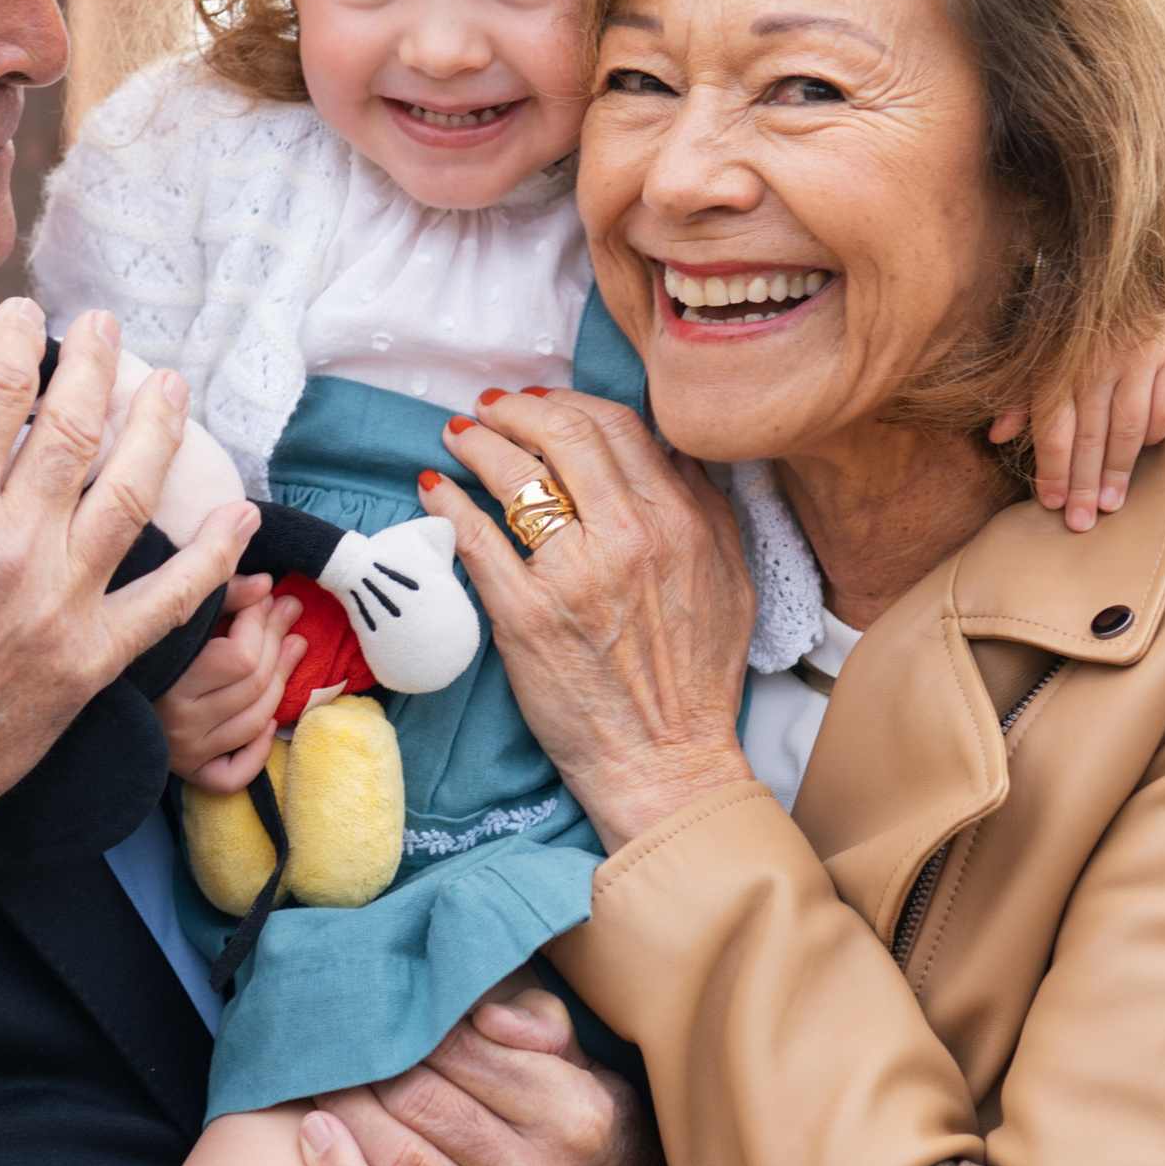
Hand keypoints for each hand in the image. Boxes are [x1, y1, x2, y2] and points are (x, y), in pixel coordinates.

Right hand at [0, 301, 253, 945]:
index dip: (17, 339)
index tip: (26, 316)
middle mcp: (9, 547)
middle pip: (73, 426)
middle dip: (94, 362)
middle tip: (105, 329)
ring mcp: (60, 604)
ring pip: (133, 491)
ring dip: (160, 429)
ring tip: (171, 388)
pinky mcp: (91, 661)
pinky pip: (170, 600)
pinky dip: (212, 557)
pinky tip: (238, 516)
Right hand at [155, 573, 301, 788]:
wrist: (95, 696)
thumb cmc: (139, 642)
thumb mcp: (174, 610)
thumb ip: (220, 595)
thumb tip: (266, 585)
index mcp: (167, 679)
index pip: (240, 656)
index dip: (261, 621)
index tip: (265, 595)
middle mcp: (176, 721)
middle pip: (253, 685)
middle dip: (277, 642)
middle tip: (288, 613)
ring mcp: (185, 750)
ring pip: (255, 722)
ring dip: (282, 682)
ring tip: (293, 647)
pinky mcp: (190, 772)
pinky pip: (234, 774)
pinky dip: (258, 750)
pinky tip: (269, 722)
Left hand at [297, 979, 668, 1165]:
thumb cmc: (588, 1134)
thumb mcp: (589, 1069)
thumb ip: (540, 1026)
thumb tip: (479, 1012)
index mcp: (575, 1115)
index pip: (466, 1054)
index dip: (413, 1031)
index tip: (382, 1017)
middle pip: (424, 1106)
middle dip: (371, 1070)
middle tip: (339, 1046)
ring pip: (402, 1163)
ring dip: (346, 1115)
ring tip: (320, 1082)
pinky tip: (314, 1138)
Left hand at [420, 388, 757, 851]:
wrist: (666, 762)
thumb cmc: (697, 679)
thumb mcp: (730, 578)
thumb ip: (705, 507)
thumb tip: (669, 451)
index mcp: (679, 522)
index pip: (616, 427)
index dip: (568, 403)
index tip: (541, 404)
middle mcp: (627, 538)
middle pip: (561, 434)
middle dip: (516, 410)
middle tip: (490, 409)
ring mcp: (571, 575)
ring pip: (514, 475)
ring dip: (478, 443)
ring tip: (459, 437)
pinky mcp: (524, 616)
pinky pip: (475, 538)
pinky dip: (448, 503)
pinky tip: (434, 488)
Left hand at [990, 316, 1164, 533]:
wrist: (1129, 270)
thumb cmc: (1076, 323)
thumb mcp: (1040, 350)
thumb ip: (1020, 394)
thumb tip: (997, 436)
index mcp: (1058, 363)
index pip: (1053, 429)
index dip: (1052, 469)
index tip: (1051, 503)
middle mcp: (1096, 361)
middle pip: (1089, 435)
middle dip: (1084, 483)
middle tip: (1081, 521)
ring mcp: (1137, 356)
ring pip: (1128, 426)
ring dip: (1119, 470)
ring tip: (1111, 504)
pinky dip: (1157, 432)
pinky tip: (1147, 455)